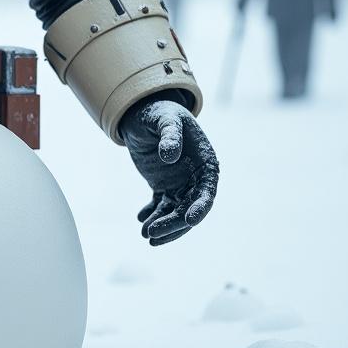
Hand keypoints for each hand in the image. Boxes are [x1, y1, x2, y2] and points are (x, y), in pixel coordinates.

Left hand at [118, 97, 218, 245]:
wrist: (145, 113)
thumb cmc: (161, 113)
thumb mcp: (165, 119)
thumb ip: (170, 135)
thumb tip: (169, 155)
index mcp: (205, 163)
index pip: (206, 192)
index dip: (200, 208)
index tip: (189, 220)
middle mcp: (196, 178)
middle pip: (188, 208)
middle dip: (173, 224)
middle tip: (151, 234)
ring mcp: (180, 184)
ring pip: (174, 212)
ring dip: (162, 224)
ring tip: (145, 234)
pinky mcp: (164, 186)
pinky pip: (160, 206)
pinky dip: (151, 215)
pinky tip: (140, 219)